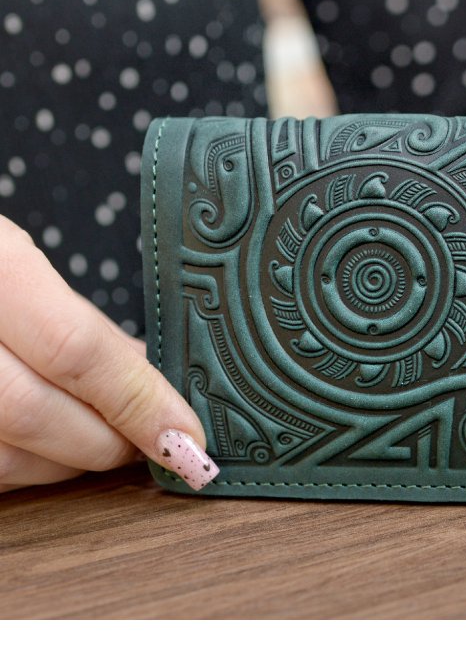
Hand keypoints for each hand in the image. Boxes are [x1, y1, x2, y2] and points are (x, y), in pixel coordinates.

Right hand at [0, 215, 217, 492]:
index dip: (139, 403)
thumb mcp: (10, 257)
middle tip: (153, 445)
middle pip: (33, 413)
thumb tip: (151, 384)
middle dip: (106, 442)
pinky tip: (42, 449)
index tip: (188, 437)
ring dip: (63, 464)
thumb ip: (76, 323)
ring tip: (102, 442)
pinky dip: (16, 467)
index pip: (76, 350)